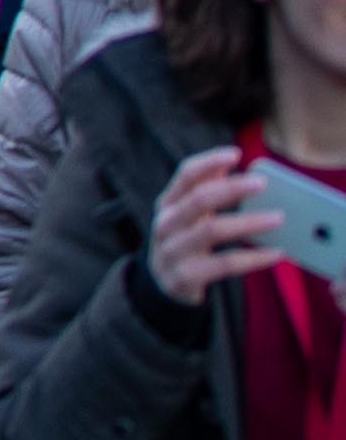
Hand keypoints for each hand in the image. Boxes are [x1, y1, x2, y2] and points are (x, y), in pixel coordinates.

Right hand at [154, 143, 283, 299]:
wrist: (161, 285)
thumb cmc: (183, 242)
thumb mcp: (187, 215)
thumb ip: (202, 190)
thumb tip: (225, 166)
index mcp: (167, 204)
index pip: (185, 176)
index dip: (209, 162)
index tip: (236, 154)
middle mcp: (165, 224)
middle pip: (198, 199)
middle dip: (232, 188)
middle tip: (263, 182)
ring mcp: (172, 251)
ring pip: (212, 230)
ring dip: (248, 222)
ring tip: (278, 218)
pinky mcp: (184, 277)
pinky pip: (224, 264)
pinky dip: (253, 258)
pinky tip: (276, 253)